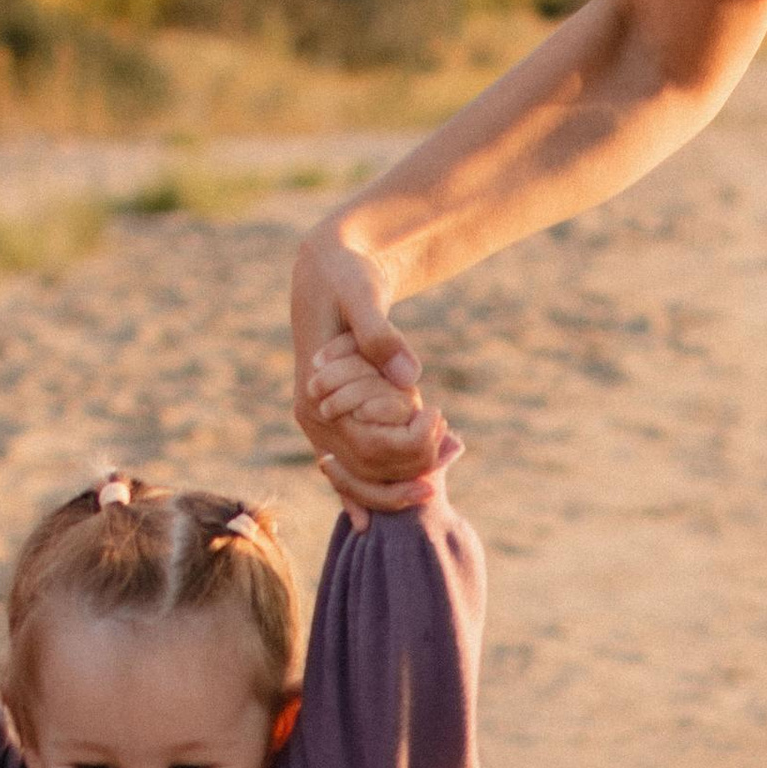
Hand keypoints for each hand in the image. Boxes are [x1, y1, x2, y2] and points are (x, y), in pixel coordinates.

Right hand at [291, 230, 446, 509]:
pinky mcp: (334, 421)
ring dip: (401, 481)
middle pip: (367, 472)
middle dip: (410, 471)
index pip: (368, 447)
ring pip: (361, 478)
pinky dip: (380, 484)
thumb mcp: (362, 295)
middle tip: (454, 447)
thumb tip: (410, 377)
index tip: (440, 416)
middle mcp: (313, 420)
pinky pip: (354, 467)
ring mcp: (320, 425)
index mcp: (314, 397)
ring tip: (444, 467)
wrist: (327, 269)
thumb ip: (381, 335)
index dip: (410, 445)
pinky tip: (407, 498)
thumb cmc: (345, 276)